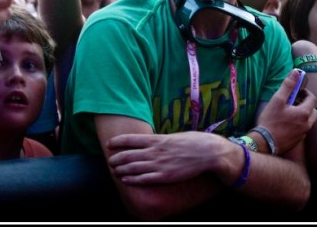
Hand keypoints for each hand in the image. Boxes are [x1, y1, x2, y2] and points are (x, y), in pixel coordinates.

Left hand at [106, 131, 221, 184]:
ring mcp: (159, 164)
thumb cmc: (191, 142)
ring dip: (121, 169)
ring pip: (133, 167)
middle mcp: (155, 151)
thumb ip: (159, 140)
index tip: (109, 144)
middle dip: (116, 158)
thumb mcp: (172, 136)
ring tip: (114, 171)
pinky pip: (144, 179)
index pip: (131, 139)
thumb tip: (148, 141)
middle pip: (128, 154)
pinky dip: (132, 179)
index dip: (117, 142)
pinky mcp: (165, 176)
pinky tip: (125, 179)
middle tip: (110, 160)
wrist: (207, 152)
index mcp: (157, 139)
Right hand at [256, 69, 316, 153]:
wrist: (265, 142)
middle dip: (305, 104)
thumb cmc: (271, 120)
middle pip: (313, 111)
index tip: (296, 91)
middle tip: (293, 102)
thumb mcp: (277, 100)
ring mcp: (303, 133)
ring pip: (308, 121)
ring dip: (302, 115)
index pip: (312, 98)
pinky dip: (297, 124)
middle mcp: (307, 124)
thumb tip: (296, 72)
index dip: (305, 92)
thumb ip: (288, 86)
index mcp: (304, 113)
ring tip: (288, 112)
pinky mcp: (297, 141)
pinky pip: (302, 129)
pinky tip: (285, 124)